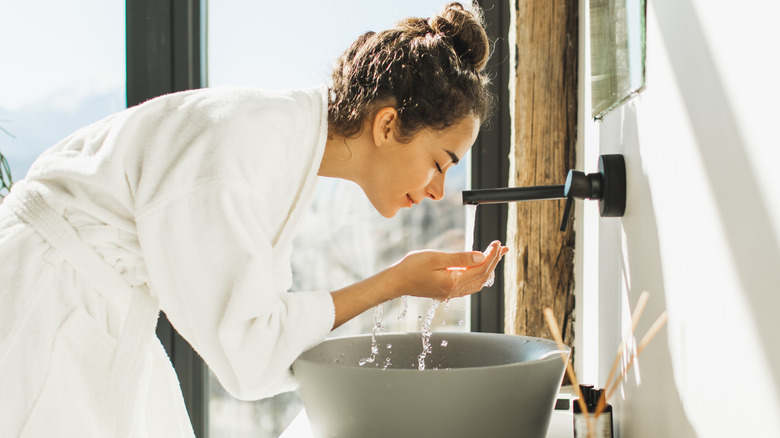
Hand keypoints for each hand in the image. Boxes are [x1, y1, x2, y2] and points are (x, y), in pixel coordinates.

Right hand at [390, 240, 507, 300]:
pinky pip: (470, 285)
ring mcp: (451, 293)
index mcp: (453, 283)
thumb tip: (480, 257)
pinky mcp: (446, 291)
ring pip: (478, 282)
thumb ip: (460, 258)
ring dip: (489, 268)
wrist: (396, 281)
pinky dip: (479, 275)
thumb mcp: (436, 258)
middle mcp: (454, 291)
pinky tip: (480, 267)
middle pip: (483, 276)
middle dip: (494, 261)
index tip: (497, 243)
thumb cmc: (411, 268)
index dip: (492, 255)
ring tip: (495, 256)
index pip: (481, 269)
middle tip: (501, 247)